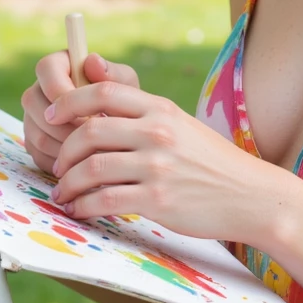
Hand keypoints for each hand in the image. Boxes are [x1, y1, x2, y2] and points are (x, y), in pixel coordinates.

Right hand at [21, 49, 139, 173]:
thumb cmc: (122, 103)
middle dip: (66, 125)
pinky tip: (84, 163)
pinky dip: (62, 163)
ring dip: (65, 146)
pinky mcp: (32, 143)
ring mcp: (31, 118)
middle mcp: (38, 90)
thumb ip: (112, 74)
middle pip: (33, 102)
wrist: (119, 135)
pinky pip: (38, 155)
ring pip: (36, 132)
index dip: (64, 92)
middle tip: (95, 139)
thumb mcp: (124, 86)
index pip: (46, 68)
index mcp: (58, 66)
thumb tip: (93, 60)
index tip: (90, 112)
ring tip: (93, 152)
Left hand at [44, 57, 297, 245]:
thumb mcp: (181, 124)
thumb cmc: (212, 162)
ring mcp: (157, 167)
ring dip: (68, 183)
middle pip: (89, 130)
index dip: (69, 101)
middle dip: (63, 150)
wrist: (250, 195)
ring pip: (92, 168)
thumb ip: (143, 113)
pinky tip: (80, 210)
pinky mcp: (158, 200)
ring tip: (63, 192)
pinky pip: (105, 200)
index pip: (102, 92)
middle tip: (57, 164)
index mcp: (161, 109)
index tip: (52, 115)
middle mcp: (157, 133)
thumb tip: (98, 96)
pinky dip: (84, 206)